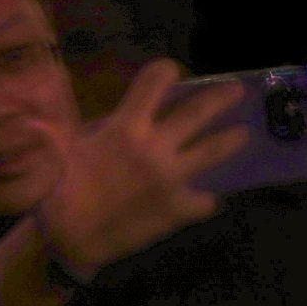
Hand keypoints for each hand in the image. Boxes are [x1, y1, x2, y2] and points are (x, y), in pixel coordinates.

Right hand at [26, 62, 244, 285]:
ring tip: (244, 134)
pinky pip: (203, 200)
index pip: (154, 82)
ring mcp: (171, 179)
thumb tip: (98, 110)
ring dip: (230, 140)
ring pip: (211, 152)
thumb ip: (95, 124)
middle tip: (236, 91)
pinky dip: (208, 197)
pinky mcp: (176, 210)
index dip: (165, 72)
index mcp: (127, 126)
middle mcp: (155, 147)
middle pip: (196, 113)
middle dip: (219, 98)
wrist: (68, 234)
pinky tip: (209, 196)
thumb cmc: (61, 184)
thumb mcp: (69, 141)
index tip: (171, 71)